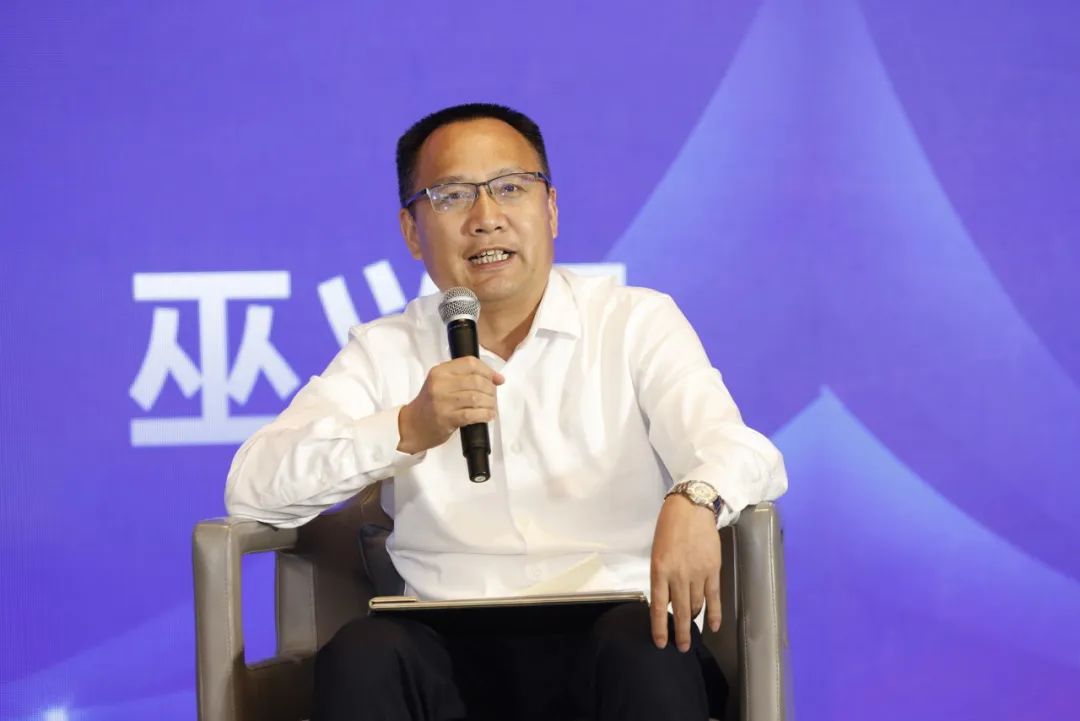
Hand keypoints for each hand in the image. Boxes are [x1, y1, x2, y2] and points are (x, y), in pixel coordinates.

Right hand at [397, 357, 504, 453]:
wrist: (411, 425)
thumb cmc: (431, 404)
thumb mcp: (442, 384)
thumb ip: (465, 378)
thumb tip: (497, 379)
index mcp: (440, 371)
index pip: (470, 363)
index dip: (488, 371)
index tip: (497, 380)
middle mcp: (440, 383)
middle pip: (476, 380)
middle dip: (490, 389)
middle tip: (493, 397)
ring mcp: (442, 401)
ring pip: (476, 397)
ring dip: (489, 403)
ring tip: (491, 408)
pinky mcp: (446, 418)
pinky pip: (472, 414)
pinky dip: (485, 414)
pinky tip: (488, 416)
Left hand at [649, 494, 722, 651]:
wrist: (691, 510)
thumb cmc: (669, 529)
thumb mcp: (657, 553)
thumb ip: (661, 577)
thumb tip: (666, 601)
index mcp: (659, 570)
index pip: (658, 606)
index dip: (660, 627)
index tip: (661, 643)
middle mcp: (678, 575)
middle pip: (679, 611)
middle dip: (680, 632)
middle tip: (681, 647)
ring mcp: (697, 573)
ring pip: (696, 605)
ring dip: (693, 620)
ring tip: (691, 631)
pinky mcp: (712, 570)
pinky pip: (713, 597)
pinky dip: (713, 613)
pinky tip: (713, 626)